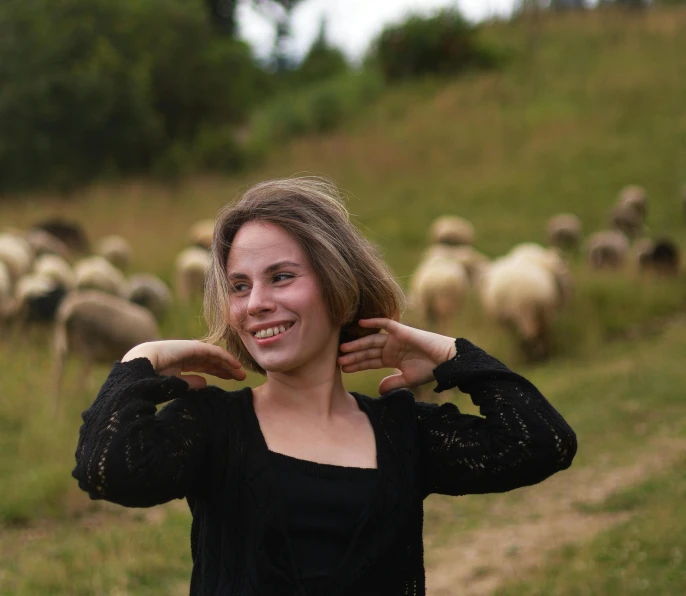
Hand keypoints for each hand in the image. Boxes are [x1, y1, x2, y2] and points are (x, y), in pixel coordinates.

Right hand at [122, 340, 245, 389]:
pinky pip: (214, 352)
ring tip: (241, 373)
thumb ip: (189, 383)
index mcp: (180, 363)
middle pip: (212, 361)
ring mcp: (190, 349)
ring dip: (229, 364)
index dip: (217, 372)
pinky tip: (235, 365)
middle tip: (241, 377)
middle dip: (226, 368)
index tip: (230, 380)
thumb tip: (205, 383)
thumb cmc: (149, 378)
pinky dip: (225, 358)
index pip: (203, 367)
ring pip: (215, 356)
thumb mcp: (174, 383)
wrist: (139, 367)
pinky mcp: (193, 347)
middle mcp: (186, 354)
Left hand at [337, 318, 456, 393]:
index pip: (369, 361)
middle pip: (367, 351)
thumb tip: (378, 390)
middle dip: (353, 355)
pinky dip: (374, 322)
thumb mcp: (408, 380)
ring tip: (343, 348)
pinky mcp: (402, 330)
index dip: (356, 364)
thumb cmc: (430, 370)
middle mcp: (390, 347)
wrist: (447, 361)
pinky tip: (361, 323)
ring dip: (358, 343)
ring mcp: (395, 338)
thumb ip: (393, 383)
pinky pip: (386, 323)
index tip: (342, 368)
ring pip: (372, 340)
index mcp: (391, 359)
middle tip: (336, 359)